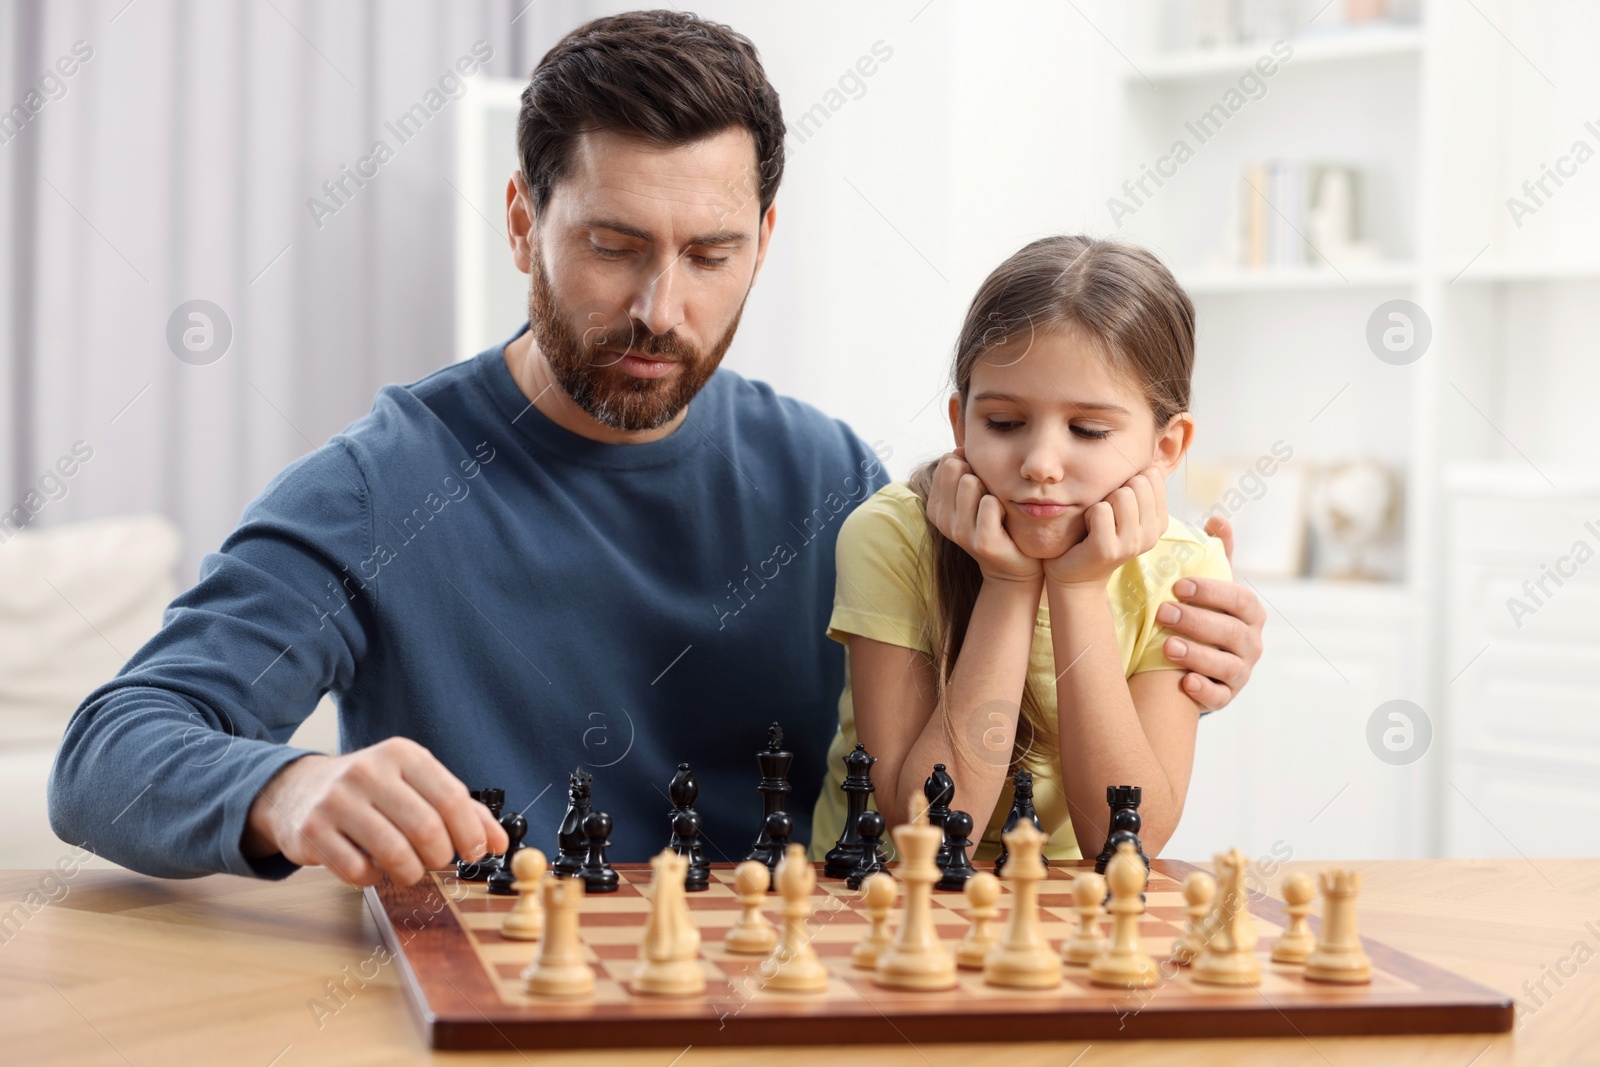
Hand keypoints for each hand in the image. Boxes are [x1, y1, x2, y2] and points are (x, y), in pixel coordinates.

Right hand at [242, 737, 507, 885]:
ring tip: (410, 869)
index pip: (451, 798)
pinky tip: (373, 867)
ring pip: (394, 853)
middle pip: (426, 828)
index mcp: (402, 755)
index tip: (476, 852)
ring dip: (411, 872)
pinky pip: (358, 871)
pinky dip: (374, 878)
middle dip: (440, 856)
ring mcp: (337, 800)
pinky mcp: (312, 830)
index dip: (471, 833)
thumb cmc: (371, 791)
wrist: (300, 790)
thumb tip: (499, 843)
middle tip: (438, 861)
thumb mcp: (415, 786)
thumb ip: (461, 810)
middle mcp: (369, 771)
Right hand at [925, 449, 1040, 584]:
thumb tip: (959, 449)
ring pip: (971, 482)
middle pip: (957, 468)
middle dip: (978, 476)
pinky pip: (990, 503)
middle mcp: (942, 520)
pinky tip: (1005, 522)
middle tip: (988, 500)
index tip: (979, 490)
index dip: (970, 467)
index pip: (948, 462)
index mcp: (936, 506)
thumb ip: (963, 470)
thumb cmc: (996, 522)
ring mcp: (959, 532)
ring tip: (996, 511)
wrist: (1014, 563)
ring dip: (990, 491)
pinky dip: (1003, 507)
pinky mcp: (980, 542)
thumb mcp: (974, 494)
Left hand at [1043, 466, 1167, 587]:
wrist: (1075, 573)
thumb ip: (1139, 487)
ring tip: (1097, 522)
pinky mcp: (1108, 549)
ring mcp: (1131, 544)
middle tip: (1105, 514)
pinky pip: (1100, 510)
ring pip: (1122, 494)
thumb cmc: (1097, 533)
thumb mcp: (1124, 509)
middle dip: (1115, 490)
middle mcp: (1151, 535)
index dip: (1128, 481)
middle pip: (1138, 482)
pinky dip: (1088, 514)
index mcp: (1159, 522)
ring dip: (1102, 502)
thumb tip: (1151, 460)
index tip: (1118, 504)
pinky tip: (1088, 531)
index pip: (1152, 476)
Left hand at [1155, 514, 1265, 710]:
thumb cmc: (1207, 613)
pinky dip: (1205, 690)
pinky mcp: (1226, 696)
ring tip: (1167, 647)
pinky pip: (1220, 696)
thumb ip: (1217, 554)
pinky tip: (1185, 683)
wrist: (1201, 658)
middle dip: (1197, 622)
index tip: (1178, 586)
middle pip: (1231, 632)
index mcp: (1250, 612)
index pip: (1238, 599)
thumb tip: (1217, 518)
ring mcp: (1241, 671)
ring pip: (1227, 666)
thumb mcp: (1213, 584)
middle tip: (1162, 613)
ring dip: (1197, 655)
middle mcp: (1252, 642)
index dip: (1211, 592)